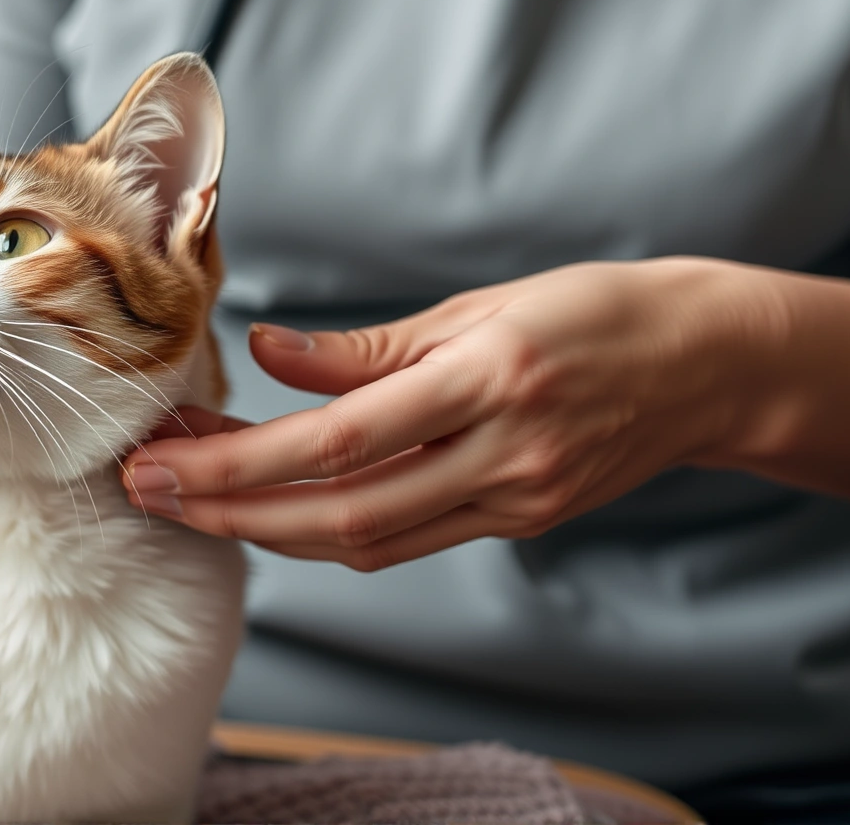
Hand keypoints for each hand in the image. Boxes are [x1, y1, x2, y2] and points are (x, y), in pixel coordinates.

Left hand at [121, 258, 792, 569]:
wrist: (703, 364)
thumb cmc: (587, 314)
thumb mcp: (475, 308)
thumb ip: (365, 349)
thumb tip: (265, 353)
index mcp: (484, 380)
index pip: (336, 441)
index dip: (240, 459)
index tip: (164, 453)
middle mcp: (500, 453)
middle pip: (338, 512)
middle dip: (229, 508)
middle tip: (146, 489)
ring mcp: (514, 499)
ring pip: (366, 543)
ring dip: (266, 530)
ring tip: (189, 500)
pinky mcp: (520, 522)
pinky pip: (405, 542)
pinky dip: (330, 535)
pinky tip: (271, 512)